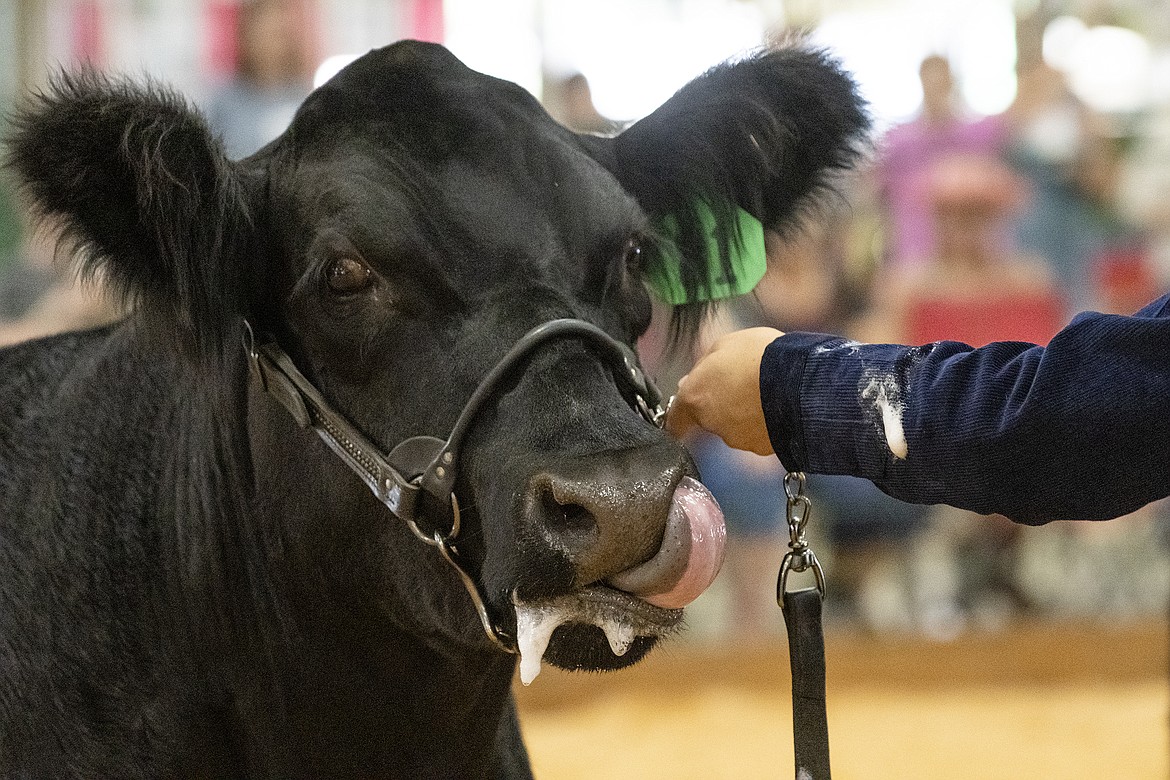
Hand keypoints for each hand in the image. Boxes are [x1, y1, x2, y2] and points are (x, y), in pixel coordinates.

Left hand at [665, 327, 782, 454]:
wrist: (800, 381)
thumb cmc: (761, 356)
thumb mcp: (725, 344)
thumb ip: (706, 365)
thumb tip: (698, 376)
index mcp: (695, 397)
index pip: (675, 419)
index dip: (680, 417)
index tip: (682, 416)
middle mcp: (712, 423)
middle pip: (709, 419)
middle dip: (721, 406)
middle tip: (742, 386)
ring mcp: (738, 438)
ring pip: (735, 428)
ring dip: (745, 415)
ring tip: (766, 394)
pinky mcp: (762, 448)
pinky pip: (759, 435)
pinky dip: (764, 425)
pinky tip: (778, 407)